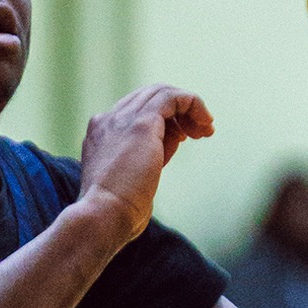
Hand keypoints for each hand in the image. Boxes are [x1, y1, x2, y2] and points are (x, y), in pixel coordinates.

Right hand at [77, 84, 213, 244]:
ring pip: (162, 92)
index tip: (183, 137)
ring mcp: (122, 119)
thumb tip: (173, 138)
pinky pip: (173, 97)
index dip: (164, 120)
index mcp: (100, 133)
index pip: (136, 111)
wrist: (102, 215)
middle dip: (179, 110)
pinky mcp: (141, 123)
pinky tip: (205, 124)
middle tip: (200, 132)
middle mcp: (108, 120)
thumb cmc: (117, 210)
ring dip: (190, 107)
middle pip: (149, 96)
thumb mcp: (134, 176)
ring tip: (206, 129)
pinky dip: (193, 104)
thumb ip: (149, 154)